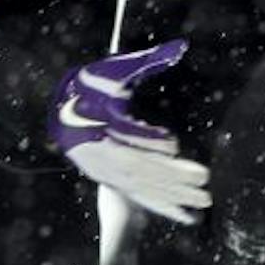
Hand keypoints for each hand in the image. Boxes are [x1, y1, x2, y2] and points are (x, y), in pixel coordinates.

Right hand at [50, 41, 210, 225]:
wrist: (60, 107)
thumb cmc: (91, 88)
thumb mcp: (115, 71)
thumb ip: (147, 61)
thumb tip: (179, 48)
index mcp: (101, 129)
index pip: (125, 139)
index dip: (148, 142)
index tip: (174, 144)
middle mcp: (103, 156)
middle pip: (139, 171)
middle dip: (172, 180)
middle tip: (204, 186)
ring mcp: (106, 171)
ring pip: (141, 188)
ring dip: (172, 198)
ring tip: (202, 204)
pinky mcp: (112, 179)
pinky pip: (138, 196)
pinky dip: (162, 206)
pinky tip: (184, 216)